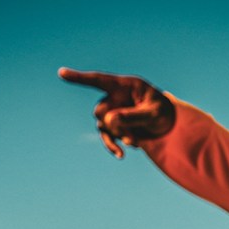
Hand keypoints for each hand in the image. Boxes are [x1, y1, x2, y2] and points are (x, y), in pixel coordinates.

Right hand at [58, 68, 175, 158]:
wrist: (167, 124)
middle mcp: (114, 97)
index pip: (99, 80)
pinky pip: (106, 137)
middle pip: (100, 111)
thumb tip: (109, 121)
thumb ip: (133, 116)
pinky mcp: (113, 126)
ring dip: (119, 136)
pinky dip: (113, 146)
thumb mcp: (154, 114)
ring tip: (137, 141)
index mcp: (124, 85)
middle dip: (115, 125)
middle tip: (134, 134)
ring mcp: (112, 111)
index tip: (61, 73)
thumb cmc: (163, 112)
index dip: (80, 78)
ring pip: (103, 126)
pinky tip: (121, 155)